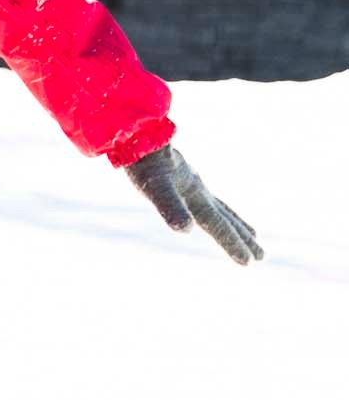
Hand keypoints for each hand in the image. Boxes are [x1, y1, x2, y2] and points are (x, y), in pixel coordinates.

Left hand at [125, 142, 261, 265]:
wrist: (137, 136)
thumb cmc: (146, 166)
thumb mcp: (156, 189)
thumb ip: (171, 207)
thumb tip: (186, 229)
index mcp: (197, 197)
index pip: (219, 226)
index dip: (233, 245)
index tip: (250, 263)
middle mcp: (200, 191)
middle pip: (227, 219)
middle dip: (243, 238)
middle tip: (262, 256)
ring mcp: (193, 184)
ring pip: (222, 209)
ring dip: (237, 224)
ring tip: (252, 234)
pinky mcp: (183, 179)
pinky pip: (209, 199)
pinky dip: (219, 209)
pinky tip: (213, 209)